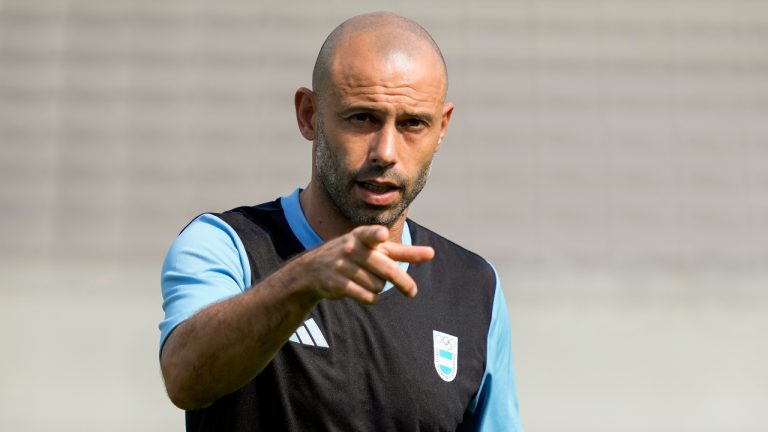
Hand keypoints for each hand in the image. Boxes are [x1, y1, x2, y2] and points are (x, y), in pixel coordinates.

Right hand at [297, 225, 433, 303]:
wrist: (313, 269)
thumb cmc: (354, 255)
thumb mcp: (374, 248)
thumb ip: (402, 251)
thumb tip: (431, 253)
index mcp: (363, 236)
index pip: (372, 234)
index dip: (377, 235)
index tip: (382, 235)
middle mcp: (351, 248)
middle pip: (387, 270)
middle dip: (403, 282)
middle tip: (412, 292)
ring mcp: (343, 266)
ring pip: (378, 286)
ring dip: (378, 287)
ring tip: (366, 279)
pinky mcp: (337, 284)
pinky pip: (367, 297)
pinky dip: (371, 297)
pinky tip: (363, 291)